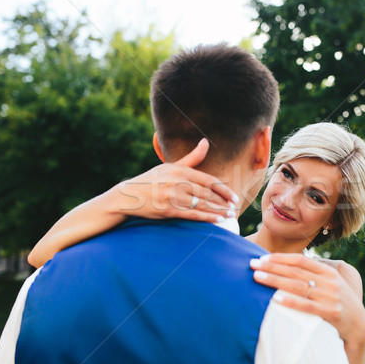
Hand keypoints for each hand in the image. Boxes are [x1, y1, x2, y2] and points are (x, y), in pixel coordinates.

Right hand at [111, 138, 237, 222]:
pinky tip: (217, 221)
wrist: (129, 196)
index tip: (234, 196)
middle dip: (223, 201)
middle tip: (235, 206)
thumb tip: (206, 142)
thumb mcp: (171, 166)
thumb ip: (192, 158)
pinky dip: (206, 218)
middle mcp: (177, 183)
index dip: (223, 189)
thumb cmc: (153, 180)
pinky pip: (191, 215)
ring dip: (218, 211)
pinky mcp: (168, 210)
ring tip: (229, 215)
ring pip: (201, 205)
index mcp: (180, 171)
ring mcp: (172, 197)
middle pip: (207, 193)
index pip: (208, 180)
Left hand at [250, 253, 364, 346]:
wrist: (359, 326)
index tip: (262, 257)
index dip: (281, 258)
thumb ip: (314, 274)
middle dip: (272, 267)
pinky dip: (290, 301)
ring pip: (298, 286)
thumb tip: (289, 266)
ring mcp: (330, 296)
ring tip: (257, 277)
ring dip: (275, 280)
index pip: (301, 260)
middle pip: (295, 271)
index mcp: (329, 271)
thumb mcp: (330, 284)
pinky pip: (307, 306)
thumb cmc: (338, 303)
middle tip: (252, 264)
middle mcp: (330, 281)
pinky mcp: (331, 312)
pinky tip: (275, 298)